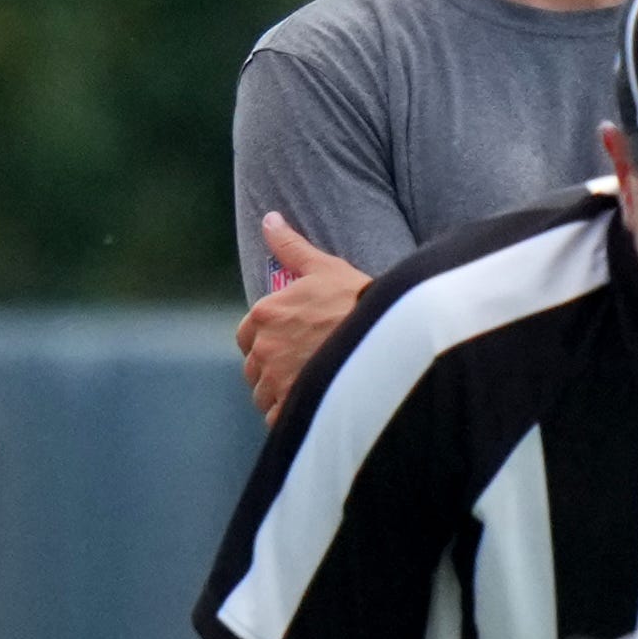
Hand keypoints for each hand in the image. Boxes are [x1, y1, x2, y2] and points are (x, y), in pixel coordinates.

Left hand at [233, 211, 372, 418]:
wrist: (390, 337)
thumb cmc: (359, 300)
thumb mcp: (324, 267)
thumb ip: (291, 247)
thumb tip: (269, 219)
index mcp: (265, 315)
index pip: (247, 337)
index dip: (267, 341)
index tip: (291, 342)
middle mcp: (264, 350)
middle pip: (255, 369)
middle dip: (273, 369)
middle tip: (308, 363)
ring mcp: (277, 382)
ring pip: (265, 396)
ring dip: (282, 394)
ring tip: (315, 384)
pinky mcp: (293, 409)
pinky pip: (280, 419)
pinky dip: (293, 415)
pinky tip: (318, 404)